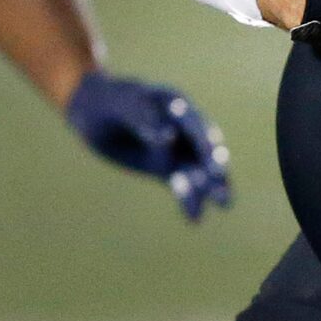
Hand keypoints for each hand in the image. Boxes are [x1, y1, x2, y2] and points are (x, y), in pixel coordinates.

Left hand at [66, 72, 232, 220]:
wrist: (94, 110)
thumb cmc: (110, 101)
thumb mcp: (123, 106)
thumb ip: (145, 119)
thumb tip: (170, 138)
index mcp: (175, 103)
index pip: (194, 124)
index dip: (203, 140)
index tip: (210, 155)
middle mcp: (182, 127)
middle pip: (204, 148)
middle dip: (215, 164)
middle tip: (222, 179)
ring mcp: (176, 148)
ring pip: (199, 169)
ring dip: (211, 186)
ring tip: (225, 204)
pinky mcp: (166, 167)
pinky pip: (182, 184)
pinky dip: (190, 200)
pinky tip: (195, 219)